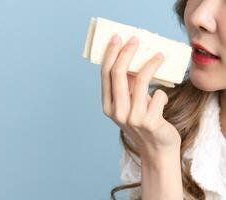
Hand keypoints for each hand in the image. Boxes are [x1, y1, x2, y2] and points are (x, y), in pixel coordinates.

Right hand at [101, 34, 180, 160]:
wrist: (156, 148)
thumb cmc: (144, 122)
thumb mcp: (129, 105)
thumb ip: (126, 87)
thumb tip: (130, 59)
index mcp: (108, 106)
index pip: (105, 75)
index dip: (110, 54)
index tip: (117, 38)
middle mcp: (116, 112)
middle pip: (118, 74)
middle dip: (126, 52)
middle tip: (135, 39)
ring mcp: (132, 118)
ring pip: (140, 81)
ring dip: (151, 64)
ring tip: (160, 55)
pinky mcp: (149, 122)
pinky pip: (158, 95)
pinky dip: (161, 93)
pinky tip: (161, 101)